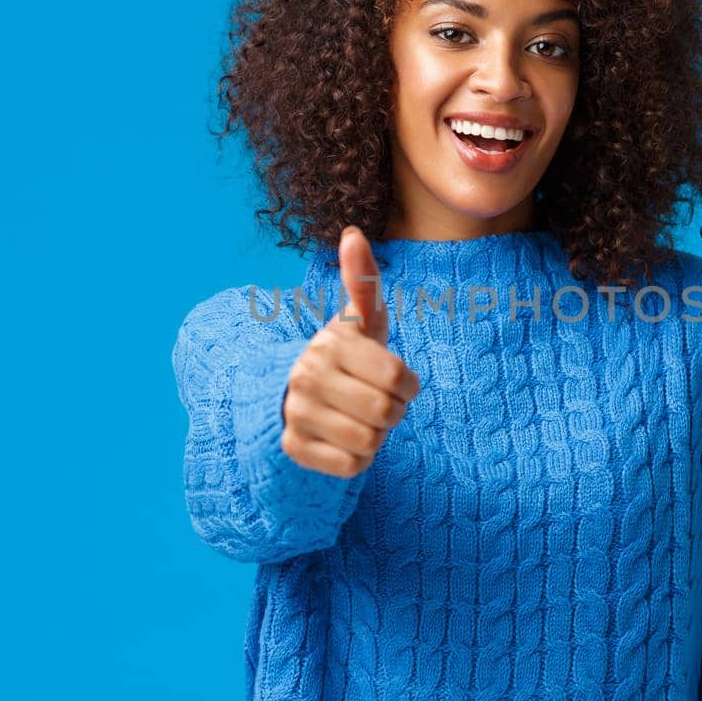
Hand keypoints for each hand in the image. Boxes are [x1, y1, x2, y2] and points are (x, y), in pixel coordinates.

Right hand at [280, 225, 420, 476]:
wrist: (300, 393)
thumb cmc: (349, 353)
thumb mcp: (362, 319)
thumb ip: (364, 280)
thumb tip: (353, 233)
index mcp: (331, 343)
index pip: (399, 379)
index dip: (408, 385)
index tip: (395, 379)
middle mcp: (307, 376)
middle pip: (386, 413)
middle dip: (394, 412)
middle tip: (379, 402)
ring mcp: (296, 413)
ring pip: (369, 443)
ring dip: (377, 436)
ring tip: (361, 418)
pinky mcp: (293, 447)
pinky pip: (351, 467)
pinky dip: (358, 458)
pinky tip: (345, 438)